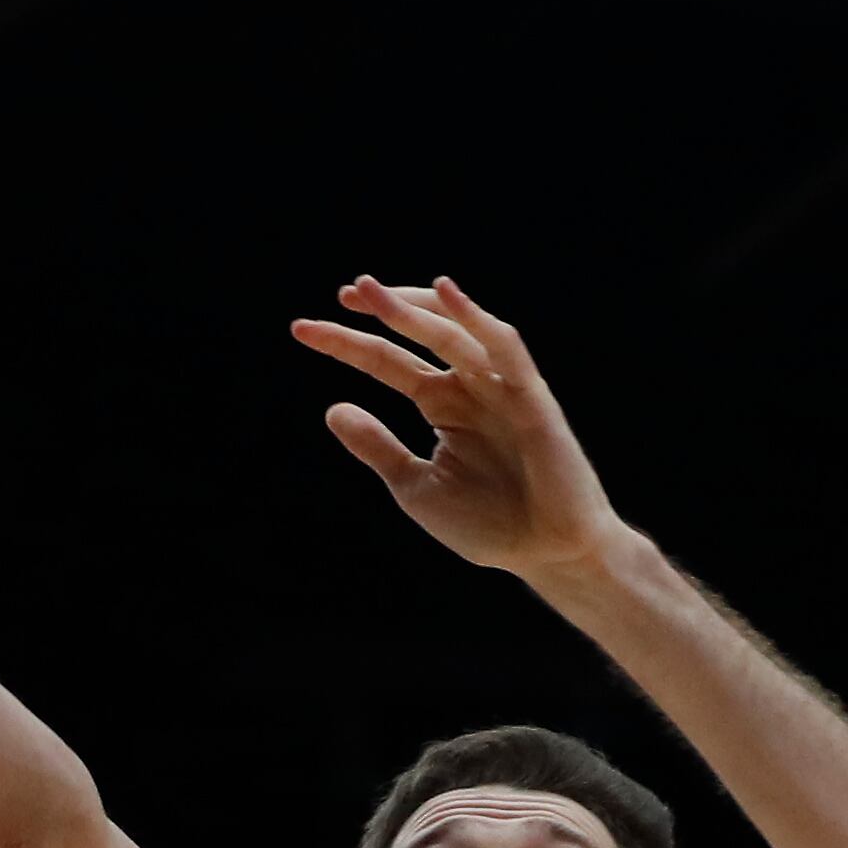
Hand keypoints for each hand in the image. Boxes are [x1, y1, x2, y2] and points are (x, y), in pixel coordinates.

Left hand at [290, 279, 625, 582]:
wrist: (548, 555)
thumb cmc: (489, 527)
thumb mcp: (417, 487)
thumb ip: (378, 448)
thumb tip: (332, 409)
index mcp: (443, 405)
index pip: (388, 362)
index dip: (346, 344)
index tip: (300, 330)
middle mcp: (471, 387)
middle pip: (421, 334)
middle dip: (383, 311)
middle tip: (346, 293)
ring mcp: (502, 388)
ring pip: (456, 333)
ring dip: (416, 309)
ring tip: (374, 292)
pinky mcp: (532, 396)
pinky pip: (505, 348)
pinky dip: (477, 319)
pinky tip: (446, 294)